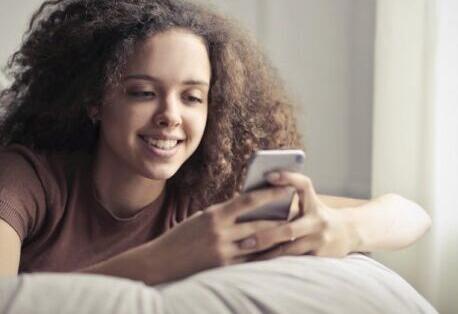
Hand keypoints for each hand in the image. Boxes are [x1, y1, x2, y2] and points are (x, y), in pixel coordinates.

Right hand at [142, 186, 296, 282]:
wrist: (160, 261)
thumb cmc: (182, 237)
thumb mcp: (202, 218)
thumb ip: (225, 212)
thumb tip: (248, 205)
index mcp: (215, 215)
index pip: (248, 200)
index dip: (270, 193)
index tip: (286, 188)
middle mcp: (221, 233)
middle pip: (259, 224)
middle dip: (280, 218)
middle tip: (297, 212)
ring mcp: (223, 252)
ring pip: (259, 244)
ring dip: (277, 238)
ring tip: (291, 232)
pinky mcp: (224, 268)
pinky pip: (250, 261)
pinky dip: (264, 256)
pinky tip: (275, 253)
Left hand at [246, 171, 360, 259]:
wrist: (349, 232)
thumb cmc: (318, 215)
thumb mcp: (309, 204)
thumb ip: (288, 201)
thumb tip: (253, 199)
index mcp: (313, 203)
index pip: (303, 185)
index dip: (288, 178)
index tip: (268, 175)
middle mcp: (318, 221)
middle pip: (288, 229)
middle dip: (264, 237)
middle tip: (244, 242)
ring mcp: (319, 240)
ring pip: (289, 250)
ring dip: (266, 254)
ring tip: (248, 257)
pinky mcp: (319, 255)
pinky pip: (293, 261)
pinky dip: (276, 262)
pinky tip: (260, 265)